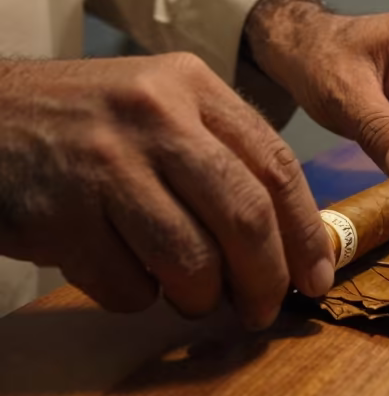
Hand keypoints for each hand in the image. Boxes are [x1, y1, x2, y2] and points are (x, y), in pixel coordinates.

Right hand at [0, 54, 333, 321]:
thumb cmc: (83, 120)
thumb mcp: (156, 102)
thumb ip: (218, 151)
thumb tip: (287, 237)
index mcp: (189, 85)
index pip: (275, 164)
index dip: (305, 231)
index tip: (317, 276)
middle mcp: (154, 116)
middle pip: (244, 215)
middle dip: (267, 278)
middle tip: (264, 310)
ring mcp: (106, 165)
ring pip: (192, 261)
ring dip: (200, 297)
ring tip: (189, 294)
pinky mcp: (64, 216)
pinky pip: (129, 288)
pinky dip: (136, 297)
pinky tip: (120, 270)